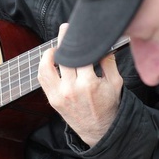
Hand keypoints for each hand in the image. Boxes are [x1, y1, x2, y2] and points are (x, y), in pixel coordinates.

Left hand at [38, 23, 122, 146]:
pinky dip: (44, 66)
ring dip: (48, 54)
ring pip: (45, 67)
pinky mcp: (52, 100)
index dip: (77, 39)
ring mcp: (59, 95)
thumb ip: (108, 61)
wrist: (99, 130)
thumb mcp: (116, 83)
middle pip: (63, 57)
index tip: (76, 28)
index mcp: (88, 83)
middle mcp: (71, 89)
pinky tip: (51, 60)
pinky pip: (42, 79)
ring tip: (56, 48)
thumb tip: (101, 43)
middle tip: (66, 29)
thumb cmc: (109, 105)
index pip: (79, 54)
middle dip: (63, 41)